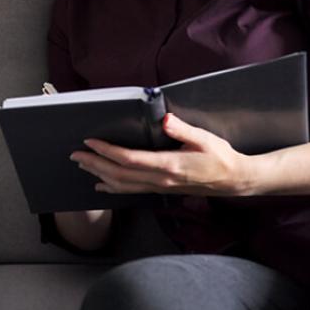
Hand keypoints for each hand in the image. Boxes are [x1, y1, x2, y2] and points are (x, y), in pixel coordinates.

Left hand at [70, 113, 251, 196]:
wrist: (234, 180)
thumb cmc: (220, 157)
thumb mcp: (204, 139)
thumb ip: (182, 130)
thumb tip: (164, 119)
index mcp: (169, 165)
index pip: (129, 159)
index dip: (107, 152)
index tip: (90, 142)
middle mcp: (160, 179)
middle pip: (119, 174)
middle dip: (94, 163)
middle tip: (75, 154)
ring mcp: (159, 187)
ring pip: (122, 185)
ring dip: (99, 174)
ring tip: (82, 165)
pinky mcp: (161, 189)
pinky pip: (131, 190)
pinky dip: (112, 187)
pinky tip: (101, 185)